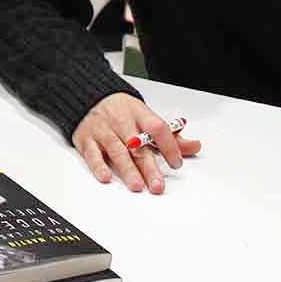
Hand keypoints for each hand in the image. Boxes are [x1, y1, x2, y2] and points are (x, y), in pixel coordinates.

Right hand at [71, 93, 201, 194]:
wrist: (87, 96)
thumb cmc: (120, 110)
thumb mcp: (146, 117)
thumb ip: (170, 136)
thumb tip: (194, 146)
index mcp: (138, 113)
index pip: (156, 127)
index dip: (168, 145)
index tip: (176, 162)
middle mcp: (121, 121)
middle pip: (137, 145)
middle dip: (148, 167)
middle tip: (157, 185)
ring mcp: (103, 130)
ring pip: (117, 150)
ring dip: (127, 169)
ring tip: (137, 185)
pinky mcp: (86, 139)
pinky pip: (92, 153)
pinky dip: (98, 166)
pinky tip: (106, 177)